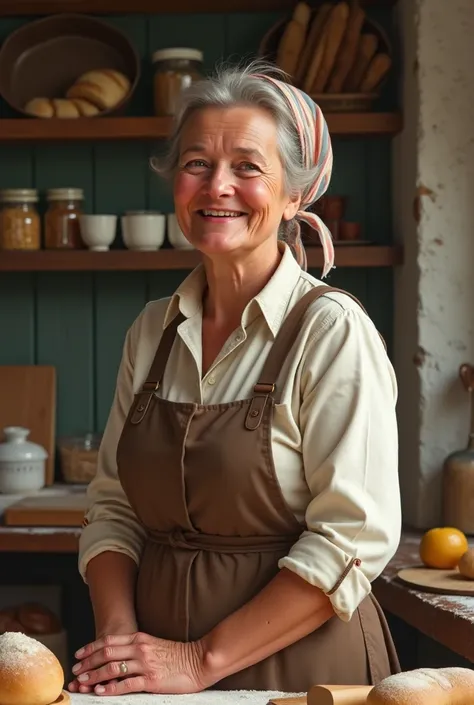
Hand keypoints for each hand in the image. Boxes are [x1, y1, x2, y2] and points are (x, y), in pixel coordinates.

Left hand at [68, 631, 209, 695]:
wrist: (199, 660)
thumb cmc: (178, 655)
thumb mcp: (154, 644)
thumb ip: (137, 647)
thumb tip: (119, 655)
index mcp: (140, 638)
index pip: (109, 640)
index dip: (91, 647)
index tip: (78, 654)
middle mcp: (140, 648)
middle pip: (106, 653)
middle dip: (87, 662)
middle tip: (75, 671)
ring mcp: (145, 664)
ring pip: (112, 668)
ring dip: (94, 675)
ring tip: (81, 682)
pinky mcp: (151, 680)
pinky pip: (126, 684)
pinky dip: (110, 688)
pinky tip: (100, 692)